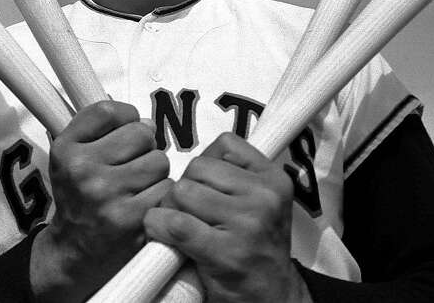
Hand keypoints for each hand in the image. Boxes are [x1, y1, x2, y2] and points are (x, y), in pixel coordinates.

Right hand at [30, 101, 171, 301]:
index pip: (109, 111)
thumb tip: (147, 122)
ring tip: (137, 186)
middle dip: (144, 147)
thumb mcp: (71, 155)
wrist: (74, 251)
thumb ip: (100, 126)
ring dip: (155, 172)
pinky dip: (161, 195)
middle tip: (130, 165)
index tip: (123, 131)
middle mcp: (83, 171)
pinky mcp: (133, 220)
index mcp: (66, 150)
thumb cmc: (79, 195)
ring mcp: (108, 197)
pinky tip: (145, 203)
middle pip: (141, 134)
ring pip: (159, 161)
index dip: (126, 117)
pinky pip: (167, 189)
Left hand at [143, 132, 311, 302]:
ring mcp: (247, 224)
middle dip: (184, 188)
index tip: (207, 189)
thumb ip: (234, 175)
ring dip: (170, 209)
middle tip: (188, 213)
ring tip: (181, 227)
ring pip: (182, 191)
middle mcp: (265, 197)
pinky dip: (159, 227)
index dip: (206, 165)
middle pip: (197, 168)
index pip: (224, 145)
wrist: (272, 297)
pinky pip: (175, 223)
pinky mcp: (225, 252)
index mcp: (274, 179)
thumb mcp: (260, 202)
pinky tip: (164, 236)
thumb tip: (189, 158)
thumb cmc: (255, 246)